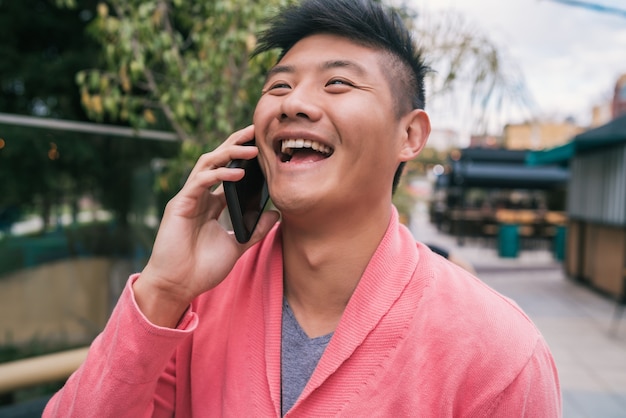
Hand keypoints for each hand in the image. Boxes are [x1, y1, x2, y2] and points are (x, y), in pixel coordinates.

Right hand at [134, 125, 279, 326]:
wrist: (178, 286)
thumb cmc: (202, 268)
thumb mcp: (237, 246)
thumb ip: (256, 230)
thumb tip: (277, 214)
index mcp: (212, 204)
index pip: (229, 172)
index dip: (244, 159)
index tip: (265, 148)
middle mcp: (200, 196)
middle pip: (218, 160)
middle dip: (236, 144)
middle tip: (256, 130)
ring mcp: (189, 198)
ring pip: (208, 164)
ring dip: (229, 153)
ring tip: (252, 148)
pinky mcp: (180, 204)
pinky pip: (200, 181)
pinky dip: (219, 174)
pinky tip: (238, 173)